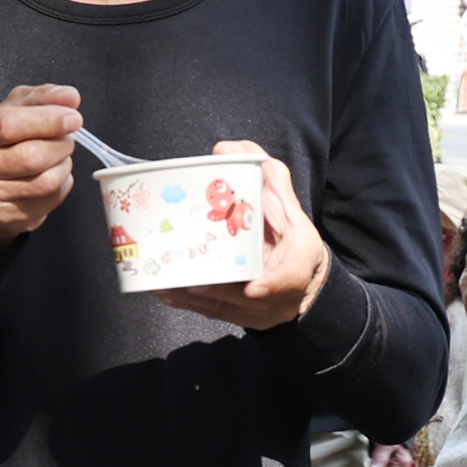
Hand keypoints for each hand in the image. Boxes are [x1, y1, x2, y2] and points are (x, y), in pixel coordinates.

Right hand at [0, 85, 79, 244]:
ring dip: (63, 165)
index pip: (8, 125)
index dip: (47, 120)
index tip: (73, 118)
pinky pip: (50, 199)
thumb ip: (42, 98)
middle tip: (67, 137)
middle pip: (31, 157)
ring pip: (45, 181)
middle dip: (61, 144)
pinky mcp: (5, 217)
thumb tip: (70, 97)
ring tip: (59, 155)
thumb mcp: (12, 109)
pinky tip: (53, 174)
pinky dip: (62, 183)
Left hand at [158, 144, 331, 329]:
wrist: (306, 281)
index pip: (291, 277)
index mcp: (299, 259)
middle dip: (217, 292)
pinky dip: (187, 304)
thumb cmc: (292, 239)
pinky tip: (162, 292)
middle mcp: (282, 293)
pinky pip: (213, 314)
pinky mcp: (243, 317)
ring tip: (161, 283)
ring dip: (191, 298)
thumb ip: (269, 179)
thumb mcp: (290, 207)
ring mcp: (261, 311)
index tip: (252, 289)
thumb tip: (229, 149)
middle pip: (249, 300)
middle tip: (184, 280)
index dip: (272, 286)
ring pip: (225, 309)